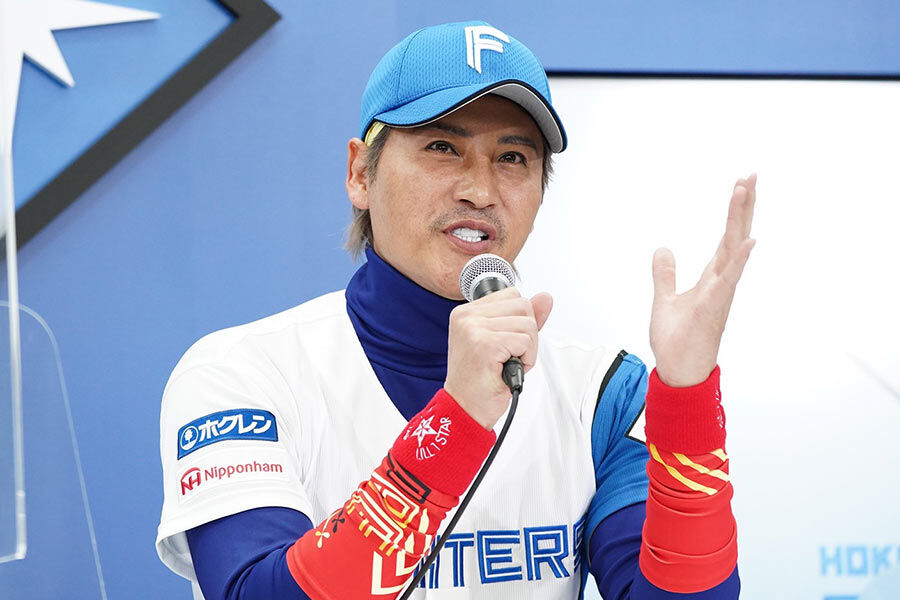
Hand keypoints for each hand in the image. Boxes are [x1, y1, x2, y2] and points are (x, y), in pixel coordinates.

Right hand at [445, 287, 552, 429]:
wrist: (465, 409)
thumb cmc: (480, 380)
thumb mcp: (503, 341)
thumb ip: (523, 317)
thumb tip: (546, 297)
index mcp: (466, 312)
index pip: (512, 295)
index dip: (518, 322)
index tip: (504, 343)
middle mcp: (466, 316)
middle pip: (523, 306)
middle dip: (526, 334)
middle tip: (507, 356)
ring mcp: (474, 329)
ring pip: (528, 324)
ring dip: (527, 349)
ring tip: (506, 364)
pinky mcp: (486, 344)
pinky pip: (526, 341)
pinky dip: (526, 359)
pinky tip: (508, 369)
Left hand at [649, 174, 756, 386]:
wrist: (678, 371)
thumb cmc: (677, 340)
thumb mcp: (665, 299)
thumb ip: (665, 274)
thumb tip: (663, 250)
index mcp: (713, 278)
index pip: (726, 238)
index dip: (735, 212)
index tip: (741, 184)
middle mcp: (721, 281)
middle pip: (735, 236)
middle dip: (743, 206)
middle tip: (751, 175)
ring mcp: (720, 293)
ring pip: (734, 249)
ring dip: (739, 220)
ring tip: (745, 191)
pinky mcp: (713, 306)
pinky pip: (729, 279)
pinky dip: (738, 259)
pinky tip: (749, 240)